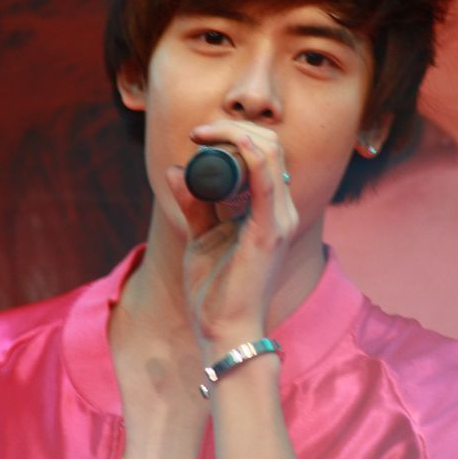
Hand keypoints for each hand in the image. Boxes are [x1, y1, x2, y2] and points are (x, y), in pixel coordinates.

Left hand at [166, 120, 298, 354]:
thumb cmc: (215, 291)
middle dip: (234, 127)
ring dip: (235, 133)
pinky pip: (266, 179)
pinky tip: (231, 142)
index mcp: (269, 210)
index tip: (198, 135)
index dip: (235, 133)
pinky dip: (250, 153)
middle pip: (270, 145)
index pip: (266, 153)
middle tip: (198, 133)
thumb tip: (176, 170)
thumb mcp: (200, 236)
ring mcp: (279, 219)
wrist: (223, 331)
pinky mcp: (269, 232)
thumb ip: (194, 205)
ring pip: (270, 153)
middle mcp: (281, 210)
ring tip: (202, 135)